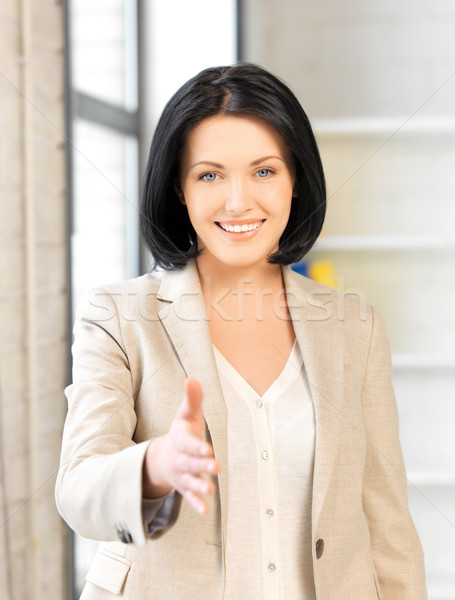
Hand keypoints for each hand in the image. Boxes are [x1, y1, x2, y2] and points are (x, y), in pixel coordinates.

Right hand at [143, 378, 220, 513]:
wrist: (164, 457)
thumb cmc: (182, 432)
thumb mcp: (186, 414)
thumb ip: (192, 399)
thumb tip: (192, 379)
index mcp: (180, 440)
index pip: (187, 443)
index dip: (197, 446)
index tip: (208, 448)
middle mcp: (180, 458)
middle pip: (190, 463)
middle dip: (202, 465)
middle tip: (216, 466)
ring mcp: (182, 475)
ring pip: (190, 481)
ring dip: (200, 486)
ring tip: (211, 489)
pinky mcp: (185, 487)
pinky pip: (190, 497)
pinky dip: (196, 504)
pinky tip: (206, 511)